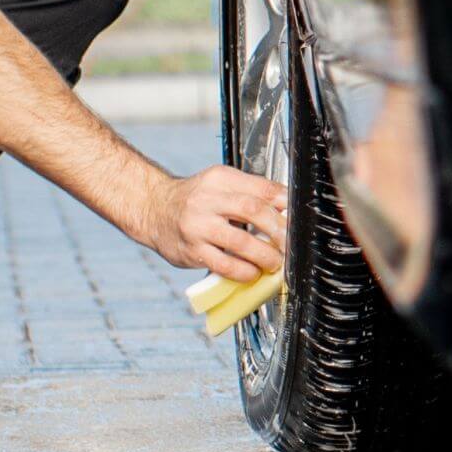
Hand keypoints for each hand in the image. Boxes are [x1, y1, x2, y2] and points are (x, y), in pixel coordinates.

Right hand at [144, 159, 287, 281]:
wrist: (153, 209)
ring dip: (265, 255)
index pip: (261, 188)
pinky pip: (224, 265)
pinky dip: (244, 271)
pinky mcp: (191, 250)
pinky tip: (252, 273)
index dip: (285, 203)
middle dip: (278, 230)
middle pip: (253, 211)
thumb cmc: (194, 199)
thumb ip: (250, 192)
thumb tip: (287, 209)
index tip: (297, 216)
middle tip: (289, 243)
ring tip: (275, 262)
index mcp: (220, 179)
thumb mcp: (219, 184)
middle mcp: (207, 199)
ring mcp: (198, 226)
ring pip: (240, 241)